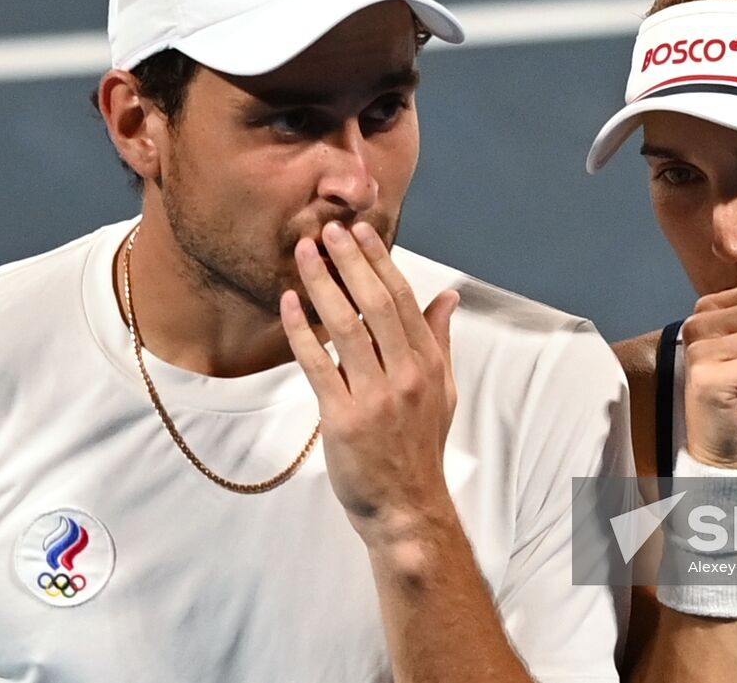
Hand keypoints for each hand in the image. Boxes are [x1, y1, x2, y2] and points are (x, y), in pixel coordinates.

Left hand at [280, 220, 460, 546]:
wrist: (407, 507)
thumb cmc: (420, 447)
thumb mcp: (443, 390)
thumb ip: (441, 340)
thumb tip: (448, 296)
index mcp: (429, 364)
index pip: (405, 300)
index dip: (381, 262)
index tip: (361, 232)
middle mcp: (406, 375)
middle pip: (377, 305)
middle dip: (351, 262)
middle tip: (328, 230)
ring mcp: (375, 397)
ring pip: (347, 328)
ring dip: (322, 285)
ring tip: (304, 254)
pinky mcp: (344, 419)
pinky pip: (319, 365)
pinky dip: (302, 332)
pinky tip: (288, 305)